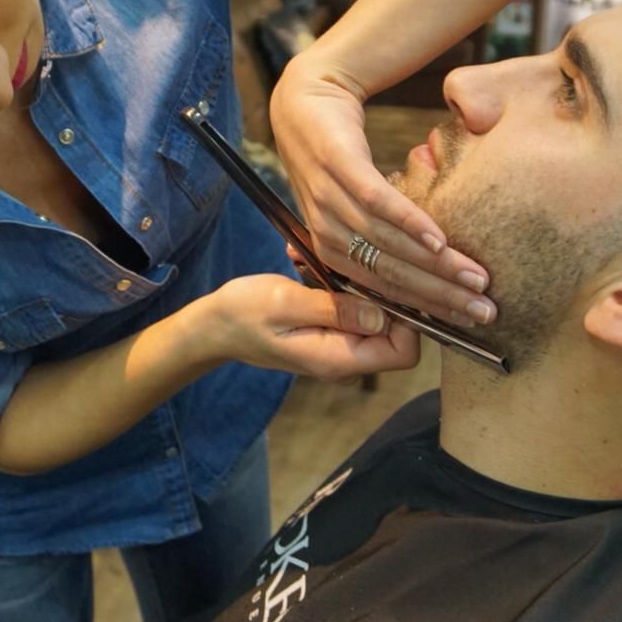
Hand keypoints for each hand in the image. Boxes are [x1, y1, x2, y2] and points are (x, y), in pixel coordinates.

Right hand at [208, 274, 419, 380]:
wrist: (214, 326)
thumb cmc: (243, 313)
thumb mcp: (285, 303)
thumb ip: (335, 310)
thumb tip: (383, 316)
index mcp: (337, 358)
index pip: (403, 352)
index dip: (406, 319)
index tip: (383, 282)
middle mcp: (345, 360)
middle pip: (396, 335)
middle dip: (382, 294)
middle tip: (353, 261)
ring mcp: (338, 348)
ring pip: (376, 318)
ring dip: (358, 286)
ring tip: (322, 262)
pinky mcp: (331, 333)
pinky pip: (353, 311)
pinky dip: (341, 287)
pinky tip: (312, 268)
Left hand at [269, 55, 495, 327]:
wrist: (308, 98)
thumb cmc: (339, 155)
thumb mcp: (352, 204)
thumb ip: (379, 237)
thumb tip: (427, 268)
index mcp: (330, 247)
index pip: (383, 288)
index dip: (427, 308)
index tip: (468, 322)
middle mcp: (326, 230)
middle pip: (389, 274)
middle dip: (440, 297)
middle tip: (485, 310)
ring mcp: (328, 197)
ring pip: (387, 243)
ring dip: (435, 266)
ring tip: (475, 278)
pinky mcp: (338, 164)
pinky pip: (376, 201)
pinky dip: (409, 222)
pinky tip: (438, 239)